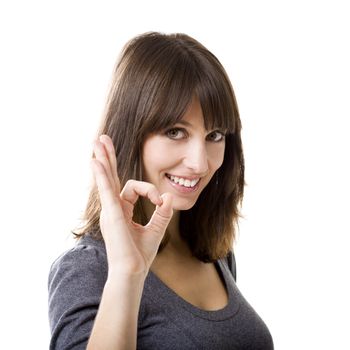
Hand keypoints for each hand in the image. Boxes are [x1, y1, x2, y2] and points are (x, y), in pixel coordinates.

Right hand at [91, 135, 172, 275]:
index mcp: (122, 211)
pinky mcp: (110, 214)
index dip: (149, 190)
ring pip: (106, 179)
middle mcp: (112, 208)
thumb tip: (168, 196)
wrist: (132, 273)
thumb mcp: (156, 229)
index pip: (133, 188)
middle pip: (110, 177)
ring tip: (98, 141)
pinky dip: (101, 175)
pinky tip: (96, 160)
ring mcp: (109, 210)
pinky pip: (105, 189)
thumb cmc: (140, 255)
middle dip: (108, 158)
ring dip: (103, 159)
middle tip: (103, 139)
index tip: (159, 201)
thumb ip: (162, 212)